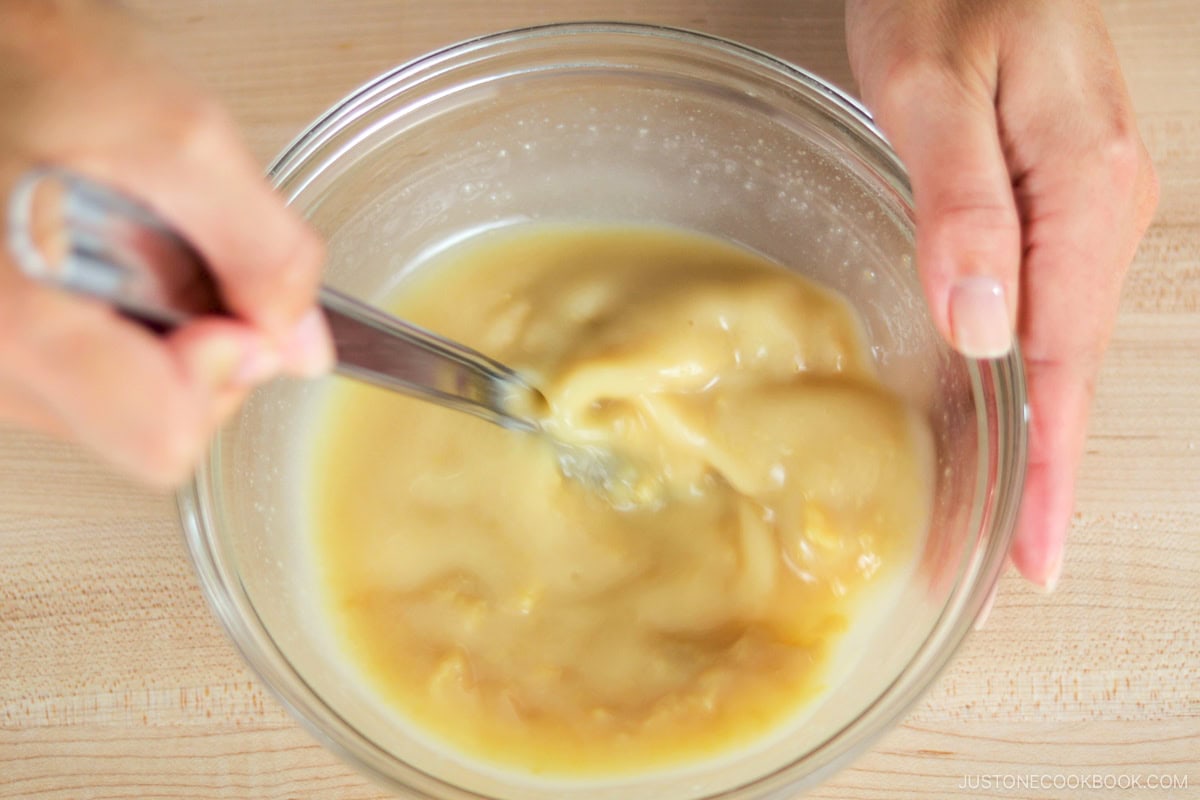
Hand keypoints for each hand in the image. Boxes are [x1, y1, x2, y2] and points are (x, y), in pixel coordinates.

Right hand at [0, 1, 332, 485]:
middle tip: (181, 256)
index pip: (162, 442)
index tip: (226, 307)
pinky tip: (105, 257)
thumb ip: (262, 250)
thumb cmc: (27, 61)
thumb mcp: (181, 137)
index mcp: (26, 322)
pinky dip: (123, 326)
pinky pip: (88, 378)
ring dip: (162, 335)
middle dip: (200, 350)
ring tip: (129, 242)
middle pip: (151, 428)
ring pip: (123, 406)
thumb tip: (301, 344)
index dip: (222, 378)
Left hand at [846, 0, 1158, 588]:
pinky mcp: (1048, 202)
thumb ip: (963, 207)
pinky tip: (991, 409)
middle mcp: (1097, 213)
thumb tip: (983, 328)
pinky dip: (1018, 374)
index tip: (1034, 557)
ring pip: (1057, 348)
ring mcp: (1079, 210)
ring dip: (1029, 436)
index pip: (1066, 363)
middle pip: (1070, 372)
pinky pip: (1040, 307)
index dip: (1048, 469)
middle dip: (1039, 476)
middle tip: (1000, 570)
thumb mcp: (937, 90)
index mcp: (1081, 195)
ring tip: (993, 517)